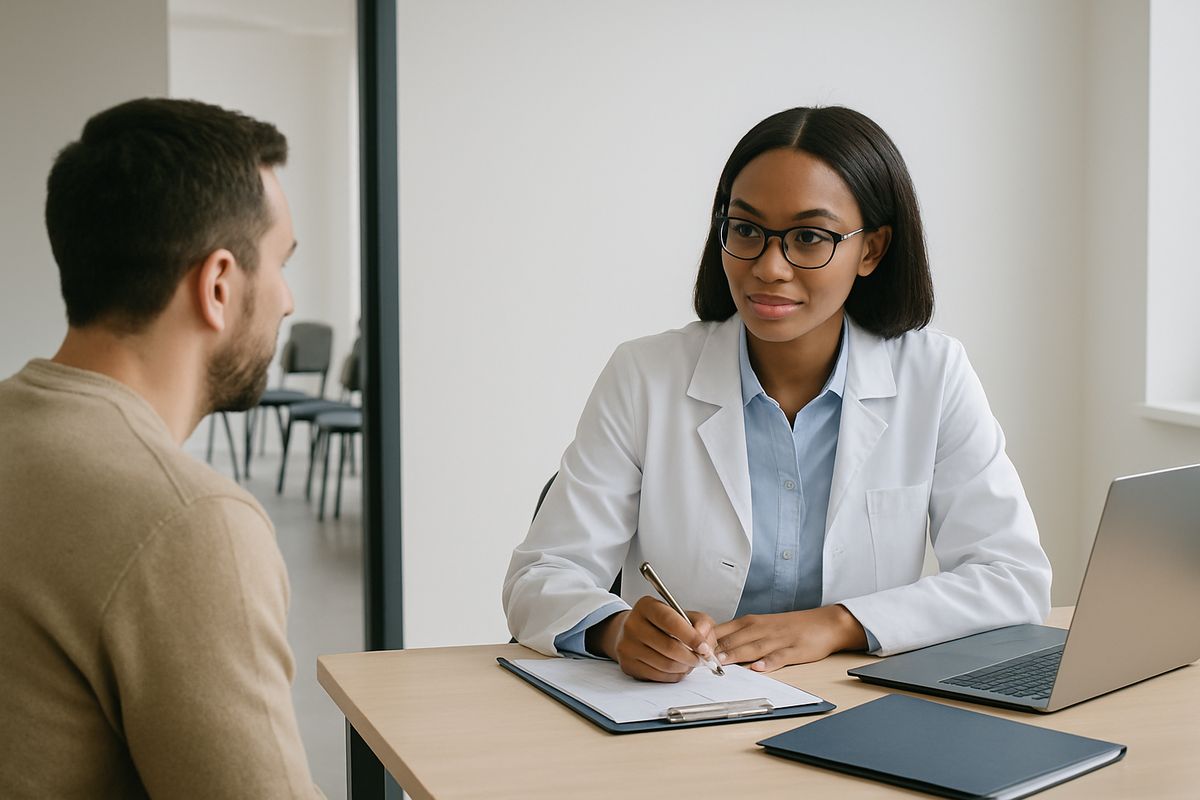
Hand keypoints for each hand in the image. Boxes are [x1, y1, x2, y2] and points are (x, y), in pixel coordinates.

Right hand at [586, 596, 718, 681]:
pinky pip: (657, 676)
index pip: (670, 621)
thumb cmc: (661, 623)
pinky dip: (673, 675)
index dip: (691, 636)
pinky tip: (678, 668)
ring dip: (684, 667)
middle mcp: (633, 624)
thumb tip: (705, 643)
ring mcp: (628, 646)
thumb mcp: (683, 613)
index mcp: (646, 606)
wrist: (633, 631)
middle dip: (691, 656)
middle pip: (668, 646)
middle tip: (701, 659)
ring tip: (690, 663)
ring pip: (664, 664)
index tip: (704, 647)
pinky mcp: (627, 664)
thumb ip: (700, 622)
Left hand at [713, 604, 867, 671]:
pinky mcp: (794, 649)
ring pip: (753, 647)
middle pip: (735, 638)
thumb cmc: (790, 626)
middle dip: (716, 649)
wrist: (824, 623)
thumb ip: (739, 636)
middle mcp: (761, 628)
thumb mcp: (762, 626)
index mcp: (751, 622)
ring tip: (722, 662)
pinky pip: (780, 656)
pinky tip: (759, 668)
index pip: (723, 629)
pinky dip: (769, 662)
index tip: (691, 649)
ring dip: (737, 654)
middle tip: (699, 659)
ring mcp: (778, 639)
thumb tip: (713, 648)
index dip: (707, 640)